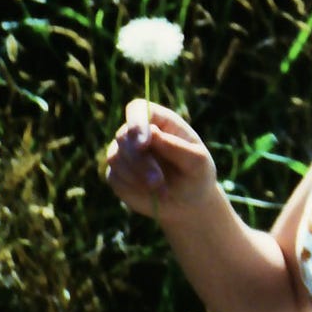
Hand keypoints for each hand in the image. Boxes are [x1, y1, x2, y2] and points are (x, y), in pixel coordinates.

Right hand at [105, 99, 218, 219]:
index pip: (138, 109)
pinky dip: (133, 187)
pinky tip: (152, 194)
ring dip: (138, 176)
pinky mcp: (116, 173)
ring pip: (115, 158)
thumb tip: (151, 132)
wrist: (188, 201)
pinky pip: (115, 177)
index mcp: (160, 120)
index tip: (144, 144)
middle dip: (141, 161)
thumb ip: (175, 146)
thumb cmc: (197, 174)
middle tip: (158, 181)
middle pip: (124, 136)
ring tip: (163, 191)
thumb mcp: (196, 161)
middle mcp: (137, 132)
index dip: (136, 123)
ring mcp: (124, 152)